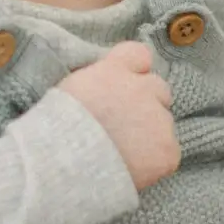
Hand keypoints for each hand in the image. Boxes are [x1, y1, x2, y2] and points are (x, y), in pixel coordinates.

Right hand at [60, 40, 178, 190]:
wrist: (64, 165)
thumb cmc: (55, 129)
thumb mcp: (70, 89)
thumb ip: (97, 83)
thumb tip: (108, 91)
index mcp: (114, 70)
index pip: (140, 55)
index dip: (135, 71)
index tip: (126, 87)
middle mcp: (143, 88)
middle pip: (158, 89)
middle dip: (146, 104)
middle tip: (123, 127)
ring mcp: (160, 119)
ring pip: (164, 124)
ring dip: (149, 134)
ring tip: (121, 154)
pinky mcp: (168, 150)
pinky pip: (167, 154)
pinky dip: (154, 162)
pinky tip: (131, 169)